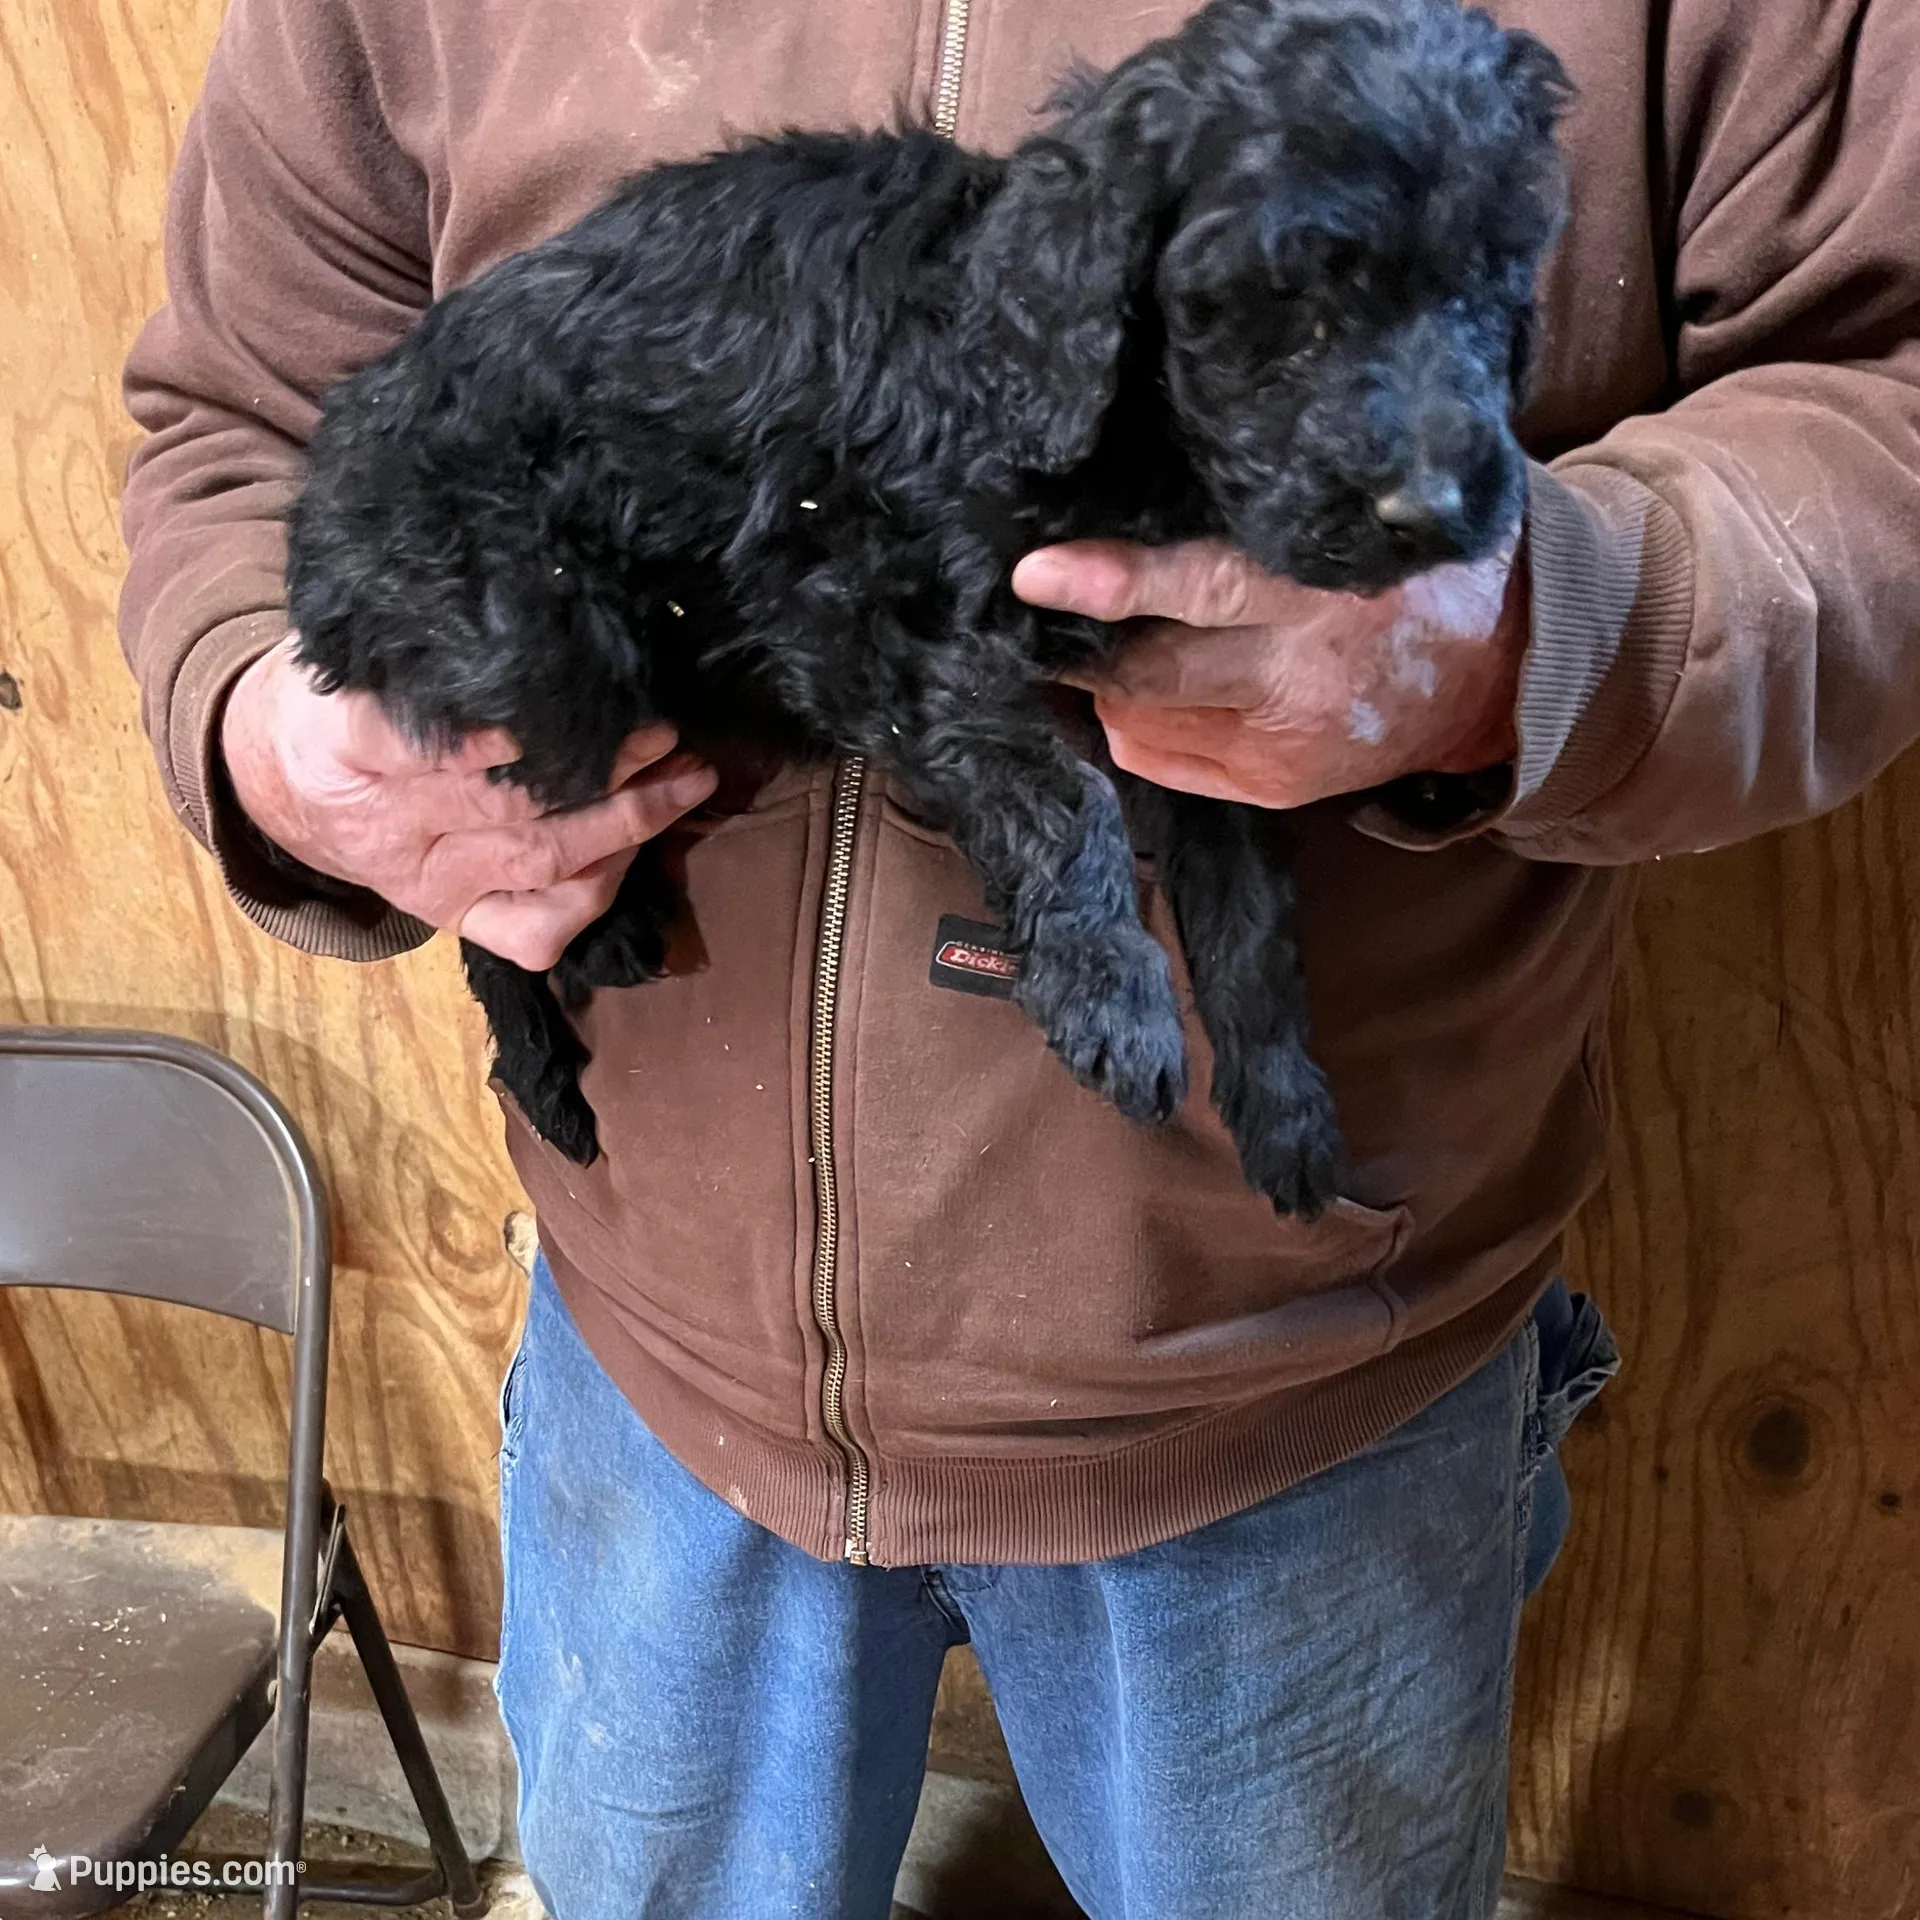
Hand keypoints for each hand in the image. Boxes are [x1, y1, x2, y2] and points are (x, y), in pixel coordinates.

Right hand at [221, 634, 716, 968]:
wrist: (280, 782)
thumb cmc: (341, 701)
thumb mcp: (353, 661)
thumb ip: (418, 655)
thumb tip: (520, 613)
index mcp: (344, 750)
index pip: (414, 746)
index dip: (490, 736)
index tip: (553, 708)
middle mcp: (388, 829)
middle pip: (507, 805)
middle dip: (603, 769)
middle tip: (664, 731)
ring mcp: (427, 885)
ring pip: (538, 865)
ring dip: (625, 824)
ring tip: (685, 780)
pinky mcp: (457, 922)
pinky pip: (536, 931)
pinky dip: (595, 894)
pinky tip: (638, 849)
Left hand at [1011, 537, 1528, 809]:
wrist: (1501, 669)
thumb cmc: (1412, 567)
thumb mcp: (1352, 520)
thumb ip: (1262, 514)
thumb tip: (1138, 491)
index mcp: (1324, 592)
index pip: (1200, 585)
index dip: (1113, 581)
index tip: (1036, 573)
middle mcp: (1300, 676)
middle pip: (1150, 668)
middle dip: (1079, 641)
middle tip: (1031, 605)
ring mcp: (1285, 743)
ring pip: (1142, 715)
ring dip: (1102, 678)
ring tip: (1088, 637)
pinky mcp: (1276, 786)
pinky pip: (1161, 756)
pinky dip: (1133, 719)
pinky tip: (1141, 686)